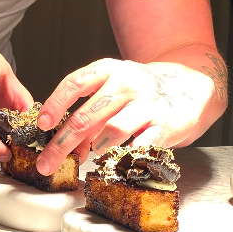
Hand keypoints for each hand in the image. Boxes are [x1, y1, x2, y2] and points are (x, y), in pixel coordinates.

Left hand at [32, 58, 215, 175]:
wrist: (190, 86)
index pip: (75, 83)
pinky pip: (138, 145)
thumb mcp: (113, 87)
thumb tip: (65, 145)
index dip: (56, 104)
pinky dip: (123, 156)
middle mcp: (127, 82)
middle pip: (87, 116)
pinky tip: (117, 158)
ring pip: (112, 130)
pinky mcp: (166, 125)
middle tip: (47, 162)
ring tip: (94, 150)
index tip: (42, 124)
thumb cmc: (140, 90)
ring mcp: (148, 103)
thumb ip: (89, 111)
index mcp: (109, 69)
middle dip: (63, 142)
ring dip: (96, 146)